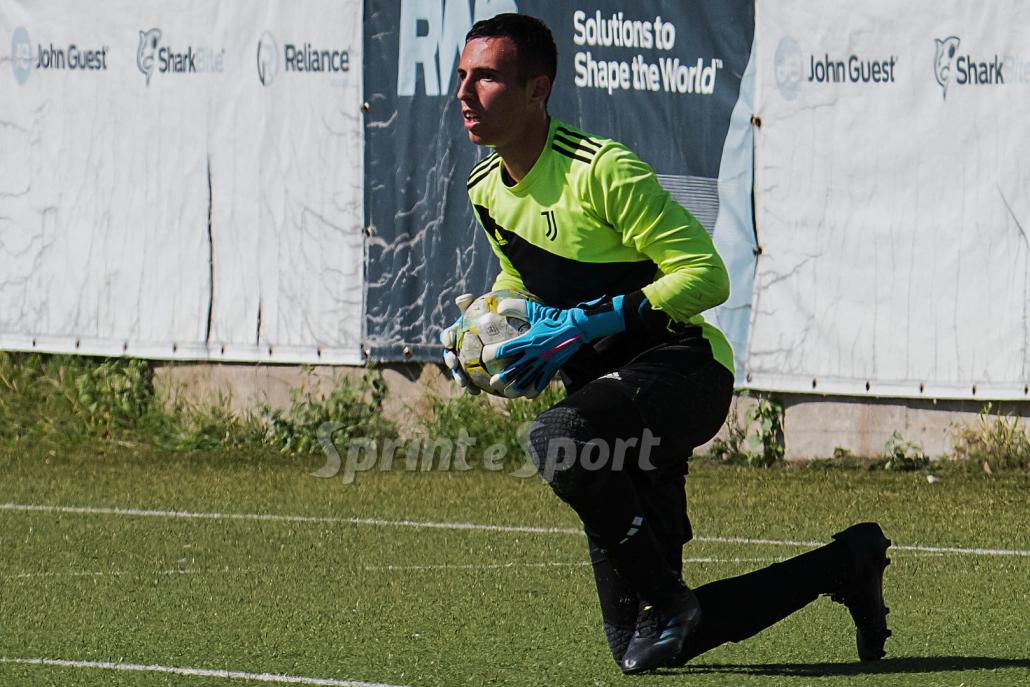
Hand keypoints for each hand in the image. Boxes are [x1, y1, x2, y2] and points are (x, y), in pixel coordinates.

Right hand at [440, 293, 479, 394]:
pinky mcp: (472, 372)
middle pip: (450, 356)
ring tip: (465, 384)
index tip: (450, 342)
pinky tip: (479, 392)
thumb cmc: (486, 316)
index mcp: (455, 334)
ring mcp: (464, 361)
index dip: (447, 338)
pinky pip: (472, 380)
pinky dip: (473, 386)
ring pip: (459, 371)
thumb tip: (462, 298)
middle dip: (450, 362)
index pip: (448, 336)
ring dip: (460, 378)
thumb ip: (470, 304)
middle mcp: (456, 349)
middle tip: (455, 364)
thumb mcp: (479, 307)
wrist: (495, 328)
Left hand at [484, 296, 626, 397]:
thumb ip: (517, 307)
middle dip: (503, 378)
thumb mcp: (535, 310)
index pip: (506, 350)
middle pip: (515, 369)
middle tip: (493, 383)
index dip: (493, 354)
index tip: (485, 356)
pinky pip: (543, 381)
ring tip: (508, 393)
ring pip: (528, 379)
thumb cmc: (554, 317)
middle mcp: (535, 354)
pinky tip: (528, 395)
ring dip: (516, 388)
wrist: (578, 327)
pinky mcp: (553, 367)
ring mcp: (545, 362)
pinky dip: (534, 389)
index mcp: (529, 340)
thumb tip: (499, 307)